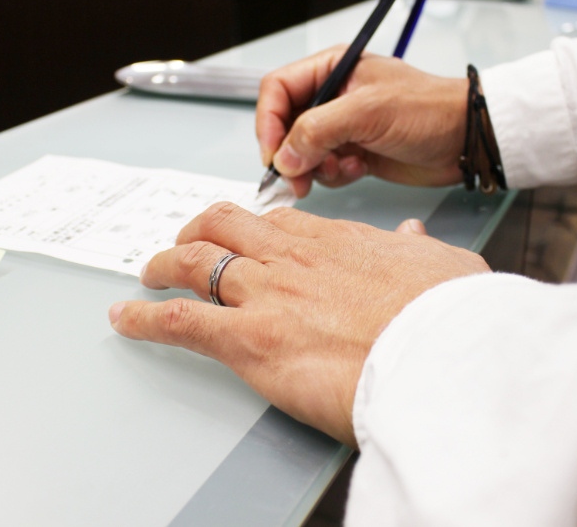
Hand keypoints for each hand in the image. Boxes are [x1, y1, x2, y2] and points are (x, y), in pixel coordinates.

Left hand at [108, 202, 490, 447]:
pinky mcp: (250, 339)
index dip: (252, 228)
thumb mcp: (447, 266)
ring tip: (148, 273)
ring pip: (195, 263)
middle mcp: (293, 259)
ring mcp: (267, 295)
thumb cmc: (450, 318)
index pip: (279, 223)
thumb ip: (419, 248)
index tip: (243, 236)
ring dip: (164, 265)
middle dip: (197, 233)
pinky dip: (145, 318)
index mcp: (338, 241)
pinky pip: (181, 320)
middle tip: (183, 245)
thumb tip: (414, 235)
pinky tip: (126, 318)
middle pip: (226, 228)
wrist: (444, 354)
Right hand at [256, 47, 468, 197]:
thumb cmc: (430, 109)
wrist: (466, 140)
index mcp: (332, 69)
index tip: (273, 153)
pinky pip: (325, 168)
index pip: (277, 89)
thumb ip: (319, 130)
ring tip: (343, 168)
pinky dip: (335, 175)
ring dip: (315, 168)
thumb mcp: (369, 112)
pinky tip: (360, 169)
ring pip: (303, 152)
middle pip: (285, 125)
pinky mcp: (355, 151)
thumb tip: (284, 155)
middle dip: (290, 153)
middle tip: (298, 176)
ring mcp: (343, 126)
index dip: (268, 121)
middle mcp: (333, 96)